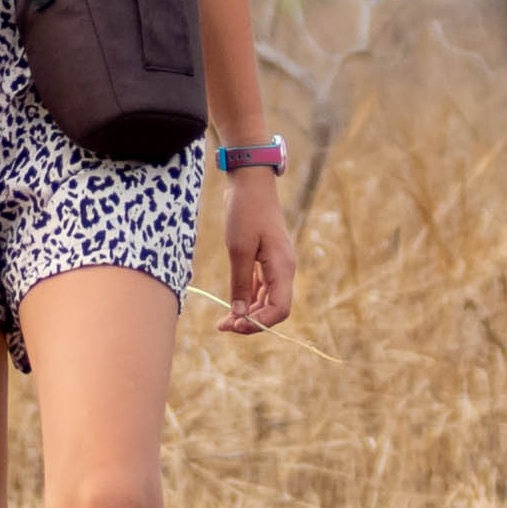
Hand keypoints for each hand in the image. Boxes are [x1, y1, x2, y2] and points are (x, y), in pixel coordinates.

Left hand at [210, 163, 295, 333]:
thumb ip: (241, 283)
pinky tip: (232, 302)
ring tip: (224, 319)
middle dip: (250, 321)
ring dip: (248, 312)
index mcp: (282, 268)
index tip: (234, 325)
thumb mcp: (238, 249)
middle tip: (223, 325)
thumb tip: (240, 313)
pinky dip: (249, 298)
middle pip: (274, 308)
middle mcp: (284, 269)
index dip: (258, 324)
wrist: (250, 182)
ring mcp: (277, 264)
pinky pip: (262, 286)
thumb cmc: (245, 212)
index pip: (279, 310)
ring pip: (267, 299)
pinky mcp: (268, 259)